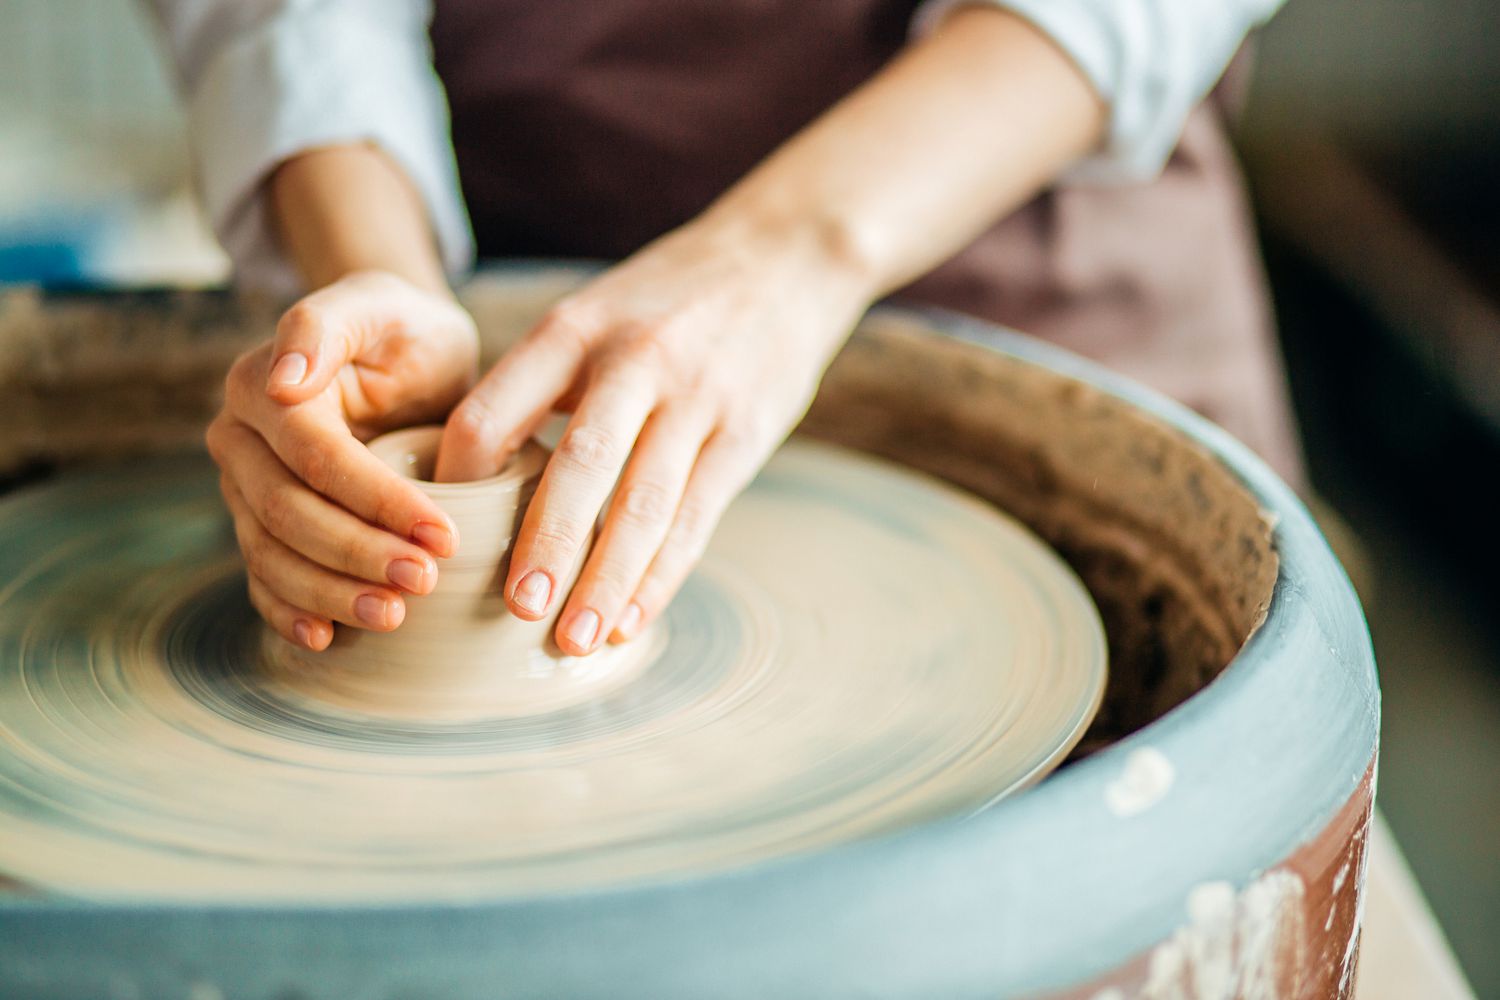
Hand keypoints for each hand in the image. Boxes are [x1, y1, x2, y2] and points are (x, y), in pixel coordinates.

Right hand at [207, 271, 478, 649]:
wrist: (407, 357)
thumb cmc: (403, 330)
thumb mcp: (382, 304)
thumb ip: (328, 323)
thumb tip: (285, 382)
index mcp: (261, 386)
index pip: (315, 455)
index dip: (375, 499)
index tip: (442, 532)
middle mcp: (240, 439)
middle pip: (288, 511)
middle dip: (356, 553)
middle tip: (424, 581)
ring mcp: (245, 487)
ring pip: (272, 553)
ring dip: (329, 592)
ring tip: (392, 617)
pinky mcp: (260, 524)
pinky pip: (263, 576)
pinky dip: (290, 611)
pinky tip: (326, 638)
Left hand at [436, 220, 873, 655]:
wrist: (784, 254)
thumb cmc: (666, 298)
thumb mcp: (592, 312)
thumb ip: (540, 381)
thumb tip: (470, 472)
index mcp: (573, 329)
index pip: (492, 410)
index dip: (457, 479)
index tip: (437, 532)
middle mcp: (633, 362)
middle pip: (577, 465)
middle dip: (544, 543)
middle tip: (514, 610)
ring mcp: (696, 399)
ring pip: (644, 504)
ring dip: (607, 578)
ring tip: (573, 640)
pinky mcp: (745, 434)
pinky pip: (696, 517)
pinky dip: (662, 575)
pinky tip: (632, 618)